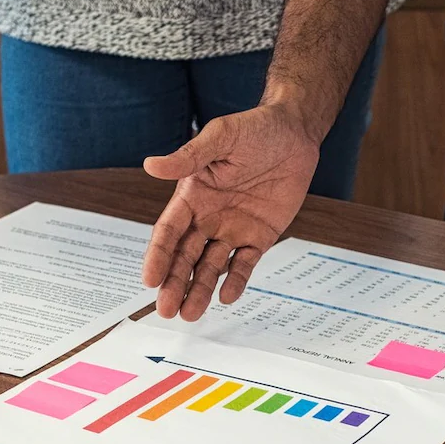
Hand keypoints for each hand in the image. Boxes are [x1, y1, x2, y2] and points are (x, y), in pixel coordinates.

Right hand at [141, 104, 320, 319]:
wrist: (295, 133)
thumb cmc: (254, 129)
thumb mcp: (221, 137)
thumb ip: (189, 156)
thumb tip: (150, 165)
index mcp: (191, 196)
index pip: (168, 232)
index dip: (158, 256)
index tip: (149, 280)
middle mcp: (208, 217)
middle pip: (185, 257)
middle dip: (174, 283)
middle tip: (165, 310)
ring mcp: (233, 229)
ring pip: (211, 266)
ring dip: (200, 290)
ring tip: (190, 314)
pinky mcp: (259, 236)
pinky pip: (245, 263)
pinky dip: (236, 280)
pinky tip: (227, 297)